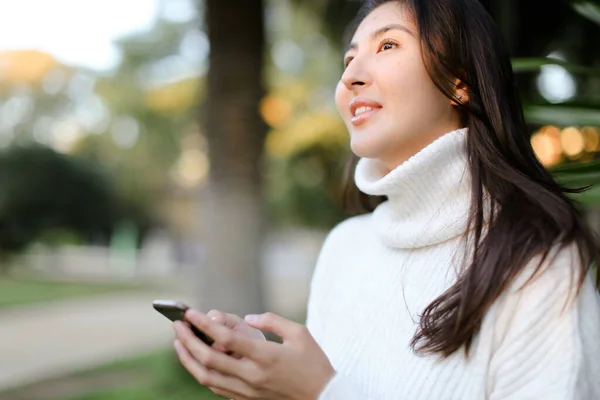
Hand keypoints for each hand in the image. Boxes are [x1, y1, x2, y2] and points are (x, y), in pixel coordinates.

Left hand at [173, 309, 334, 399]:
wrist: (323, 398)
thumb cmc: (314, 362)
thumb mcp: (299, 333)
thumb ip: (272, 321)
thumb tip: (249, 318)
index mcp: (265, 356)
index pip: (225, 339)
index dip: (204, 325)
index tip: (191, 313)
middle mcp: (252, 376)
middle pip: (208, 359)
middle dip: (188, 340)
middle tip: (176, 325)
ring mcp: (247, 391)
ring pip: (207, 377)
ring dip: (188, 359)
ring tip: (179, 342)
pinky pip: (216, 387)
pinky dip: (201, 373)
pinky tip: (196, 361)